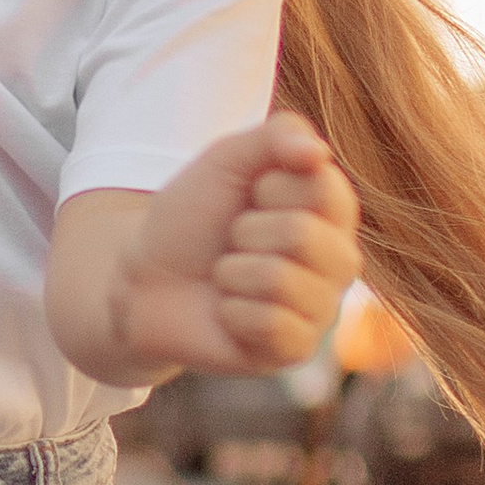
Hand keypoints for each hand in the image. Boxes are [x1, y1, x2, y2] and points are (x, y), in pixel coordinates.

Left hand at [108, 115, 360, 379]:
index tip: (250, 197)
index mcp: (333, 210)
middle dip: (246, 232)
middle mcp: (338, 259)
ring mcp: (320, 308)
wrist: (145, 279)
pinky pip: (272, 324)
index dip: (269, 188)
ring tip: (227, 276)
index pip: (322, 188)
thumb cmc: (193, 218)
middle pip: (303, 235)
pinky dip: (232, 312)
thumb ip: (278, 135)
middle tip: (233, 241)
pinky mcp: (296, 349)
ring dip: (233, 273)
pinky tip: (228, 312)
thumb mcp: (228, 159)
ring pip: (282, 281)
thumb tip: (317, 152)